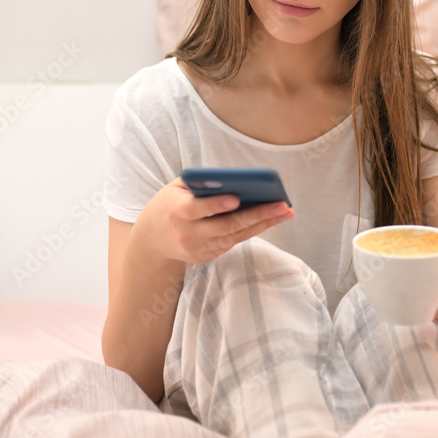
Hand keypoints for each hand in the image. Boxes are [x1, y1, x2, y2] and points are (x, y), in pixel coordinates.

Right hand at [131, 177, 293, 264]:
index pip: (198, 209)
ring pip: (236, 235)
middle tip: (283, 205)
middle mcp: (188, 234)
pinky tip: (272, 219)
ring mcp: (198, 249)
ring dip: (264, 223)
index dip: (216, 205)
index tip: (236, 198)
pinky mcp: (207, 257)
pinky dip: (253, 229)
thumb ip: (201, 184)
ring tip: (286, 211)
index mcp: (177, 212)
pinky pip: (233, 241)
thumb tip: (236, 180)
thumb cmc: (169, 204)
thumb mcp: (176, 189)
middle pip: (226, 226)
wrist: (150, 241)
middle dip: (257, 215)